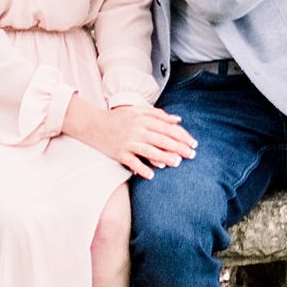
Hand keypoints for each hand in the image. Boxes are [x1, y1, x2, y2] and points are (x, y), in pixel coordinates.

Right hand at [63, 94, 195, 177]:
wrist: (93, 124)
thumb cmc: (117, 117)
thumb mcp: (137, 110)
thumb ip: (158, 114)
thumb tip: (178, 120)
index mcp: (143, 119)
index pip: (167, 128)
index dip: (182, 135)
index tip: (193, 143)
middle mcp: (137, 130)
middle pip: (162, 140)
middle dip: (179, 147)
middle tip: (192, 154)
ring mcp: (128, 142)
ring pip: (150, 151)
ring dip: (165, 158)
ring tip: (177, 163)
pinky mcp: (119, 153)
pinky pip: (132, 162)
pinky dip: (142, 169)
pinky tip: (152, 175)